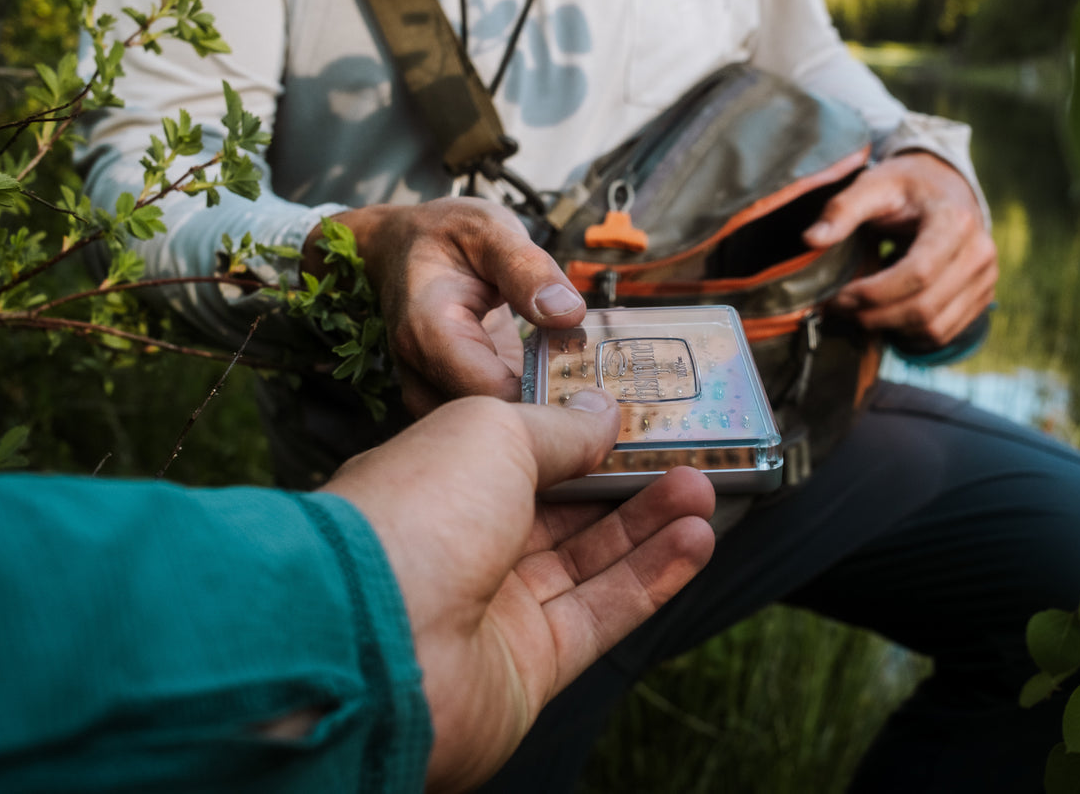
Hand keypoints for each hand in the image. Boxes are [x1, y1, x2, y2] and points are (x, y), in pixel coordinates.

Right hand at [305, 199, 585, 414]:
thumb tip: (568, 313)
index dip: (544, 401)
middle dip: (549, 423)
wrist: (400, 250)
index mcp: (428, 331)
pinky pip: (491, 428)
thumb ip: (527, 268)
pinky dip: (529, 421)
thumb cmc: (444, 236)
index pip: (488, 393)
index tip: (596, 391)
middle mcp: (421, 375)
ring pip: (488, 441)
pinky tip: (567, 401)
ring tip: (589, 404)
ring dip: (541, 430)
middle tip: (604, 404)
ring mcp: (432, 395)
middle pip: (489, 428)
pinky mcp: (450, 404)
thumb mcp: (489, 230)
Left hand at [320, 392, 715, 792]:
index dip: (575, 440)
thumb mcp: (494, 434)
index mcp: (435, 484)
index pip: (515, 458)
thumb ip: (558, 427)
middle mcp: (459, 547)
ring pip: (587, 562)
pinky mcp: (527, 667)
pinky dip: (650, 578)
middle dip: (623, 483)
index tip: (629, 420)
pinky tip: (694, 541)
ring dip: (649, 527)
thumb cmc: (415, 515)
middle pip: (559, 513)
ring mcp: (492, 610)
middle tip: (683, 456)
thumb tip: (602, 412)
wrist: (376, 643)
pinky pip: (600, 614)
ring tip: (703, 491)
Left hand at [803, 152, 996, 347]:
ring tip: (859, 313)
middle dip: (875, 315)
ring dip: (890, 328)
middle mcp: (979, 253)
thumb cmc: (905, 186)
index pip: (918, 273)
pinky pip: (944, 333)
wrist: (945, 186)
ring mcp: (986, 278)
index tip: (838, 296)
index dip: (873, 293)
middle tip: (840, 309)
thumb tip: (810, 239)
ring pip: (934, 327)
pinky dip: (909, 334)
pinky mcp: (982, 297)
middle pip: (925, 307)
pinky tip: (884, 316)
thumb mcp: (872, 185)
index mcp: (954, 221)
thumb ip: (842, 210)